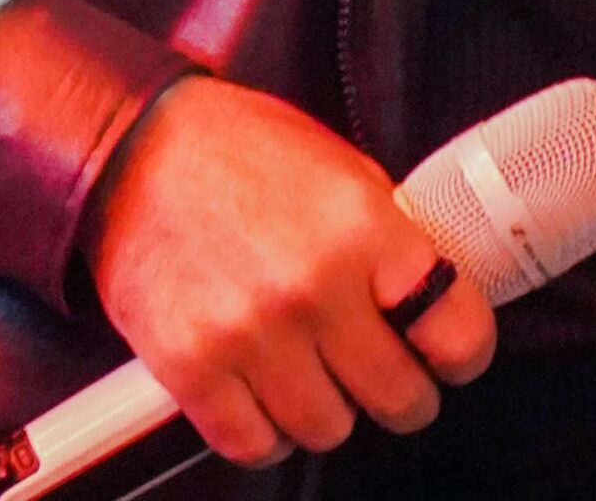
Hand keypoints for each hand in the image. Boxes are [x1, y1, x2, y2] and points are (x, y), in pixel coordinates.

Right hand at [78, 75, 495, 469]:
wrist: (132, 148)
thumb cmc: (239, 151)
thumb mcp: (340, 167)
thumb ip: (389, 239)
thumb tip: (435, 302)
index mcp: (361, 226)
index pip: (457, 330)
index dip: (463, 351)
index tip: (449, 353)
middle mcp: (311, 286)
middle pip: (400, 398)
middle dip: (398, 386)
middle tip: (378, 364)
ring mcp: (250, 334)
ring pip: (330, 430)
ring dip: (325, 404)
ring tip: (304, 359)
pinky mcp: (193, 370)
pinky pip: (256, 446)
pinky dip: (264, 426)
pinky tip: (260, 381)